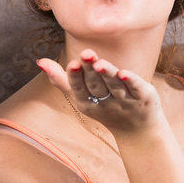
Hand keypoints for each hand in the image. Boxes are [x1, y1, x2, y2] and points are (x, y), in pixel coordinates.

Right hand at [37, 50, 164, 136]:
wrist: (136, 129)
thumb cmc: (104, 106)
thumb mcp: (80, 96)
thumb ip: (61, 79)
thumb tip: (40, 61)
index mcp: (87, 102)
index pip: (80, 88)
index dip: (76, 77)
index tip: (72, 63)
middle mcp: (105, 102)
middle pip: (97, 85)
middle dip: (90, 70)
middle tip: (85, 53)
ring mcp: (125, 101)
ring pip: (115, 86)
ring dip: (107, 74)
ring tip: (100, 63)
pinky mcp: (143, 97)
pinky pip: (136, 89)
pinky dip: (132, 81)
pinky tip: (125, 73)